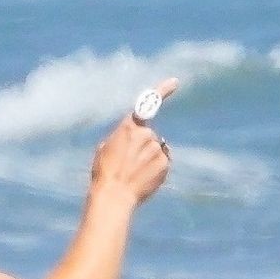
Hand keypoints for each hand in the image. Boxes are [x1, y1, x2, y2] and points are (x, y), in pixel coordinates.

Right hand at [91, 76, 177, 204]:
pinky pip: (163, 163)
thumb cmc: (104, 174)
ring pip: (156, 150)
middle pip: (149, 136)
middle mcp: (147, 134)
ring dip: (149, 159)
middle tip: (128, 164)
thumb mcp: (105, 149)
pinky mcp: (164, 163)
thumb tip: (135, 143)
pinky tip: (143, 179)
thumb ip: (122, 139)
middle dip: (142, 147)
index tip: (174, 82)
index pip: (148, 104)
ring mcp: (157, 149)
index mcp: (129, 127)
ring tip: (134, 174)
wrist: (114, 196)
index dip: (162, 90)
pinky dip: (156, 170)